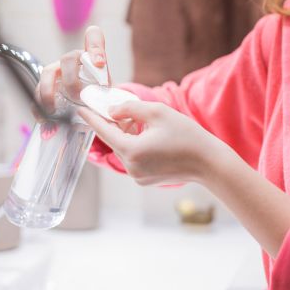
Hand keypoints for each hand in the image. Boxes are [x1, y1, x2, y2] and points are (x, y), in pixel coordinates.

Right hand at [35, 26, 109, 113]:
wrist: (91, 102)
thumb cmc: (101, 94)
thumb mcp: (111, 92)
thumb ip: (111, 96)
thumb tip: (108, 109)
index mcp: (91, 57)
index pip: (94, 38)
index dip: (95, 47)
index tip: (100, 64)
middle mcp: (73, 60)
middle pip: (67, 59)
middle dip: (71, 79)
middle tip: (77, 97)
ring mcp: (57, 70)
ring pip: (48, 72)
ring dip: (48, 92)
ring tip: (53, 110)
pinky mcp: (46, 84)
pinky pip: (38, 90)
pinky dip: (38, 105)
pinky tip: (43, 118)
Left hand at [78, 100, 232, 185]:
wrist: (209, 163)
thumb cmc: (187, 136)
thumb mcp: (157, 112)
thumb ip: (129, 108)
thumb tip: (113, 112)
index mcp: (131, 150)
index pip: (104, 131)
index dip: (92, 118)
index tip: (80, 108)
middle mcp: (130, 167)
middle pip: (115, 141)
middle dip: (117, 125)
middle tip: (126, 111)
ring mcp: (137, 176)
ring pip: (125, 150)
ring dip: (129, 136)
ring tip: (147, 125)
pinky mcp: (145, 180)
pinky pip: (134, 159)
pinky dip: (137, 148)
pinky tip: (153, 139)